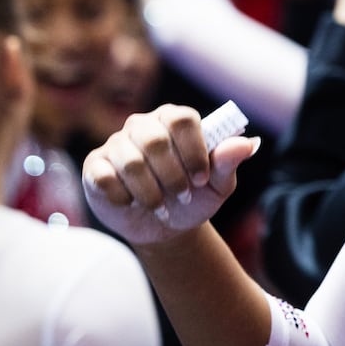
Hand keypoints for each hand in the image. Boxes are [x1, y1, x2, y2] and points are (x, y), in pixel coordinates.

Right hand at [81, 104, 258, 245]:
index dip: (193, 151)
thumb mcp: (218, 184)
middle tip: (183, 197)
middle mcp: (143, 125)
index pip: (182, 119)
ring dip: (150, 193)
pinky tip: (132, 203)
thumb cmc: (194, 196)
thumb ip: (229, 162)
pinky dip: (123, 197)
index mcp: (175, 119)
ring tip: (161, 206)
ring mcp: (117, 144)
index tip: (202, 179)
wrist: (165, 225)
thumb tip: (249, 143)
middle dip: (173, 177)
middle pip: (155, 141)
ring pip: (130, 162)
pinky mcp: (96, 166)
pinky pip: (105, 177)